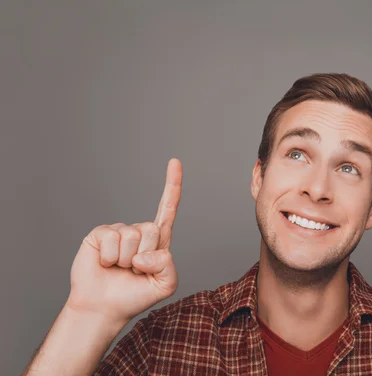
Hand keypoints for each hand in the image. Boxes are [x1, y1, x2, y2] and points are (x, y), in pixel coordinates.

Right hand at [66, 158, 182, 322]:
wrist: (104, 307)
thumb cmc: (135, 295)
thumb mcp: (164, 285)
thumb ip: (167, 267)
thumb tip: (143, 253)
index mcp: (158, 240)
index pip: (168, 208)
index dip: (172, 185)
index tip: (175, 162)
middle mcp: (139, 231)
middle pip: (152, 230)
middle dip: (144, 255)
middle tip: (133, 270)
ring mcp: (118, 231)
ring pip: (131, 237)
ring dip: (125, 260)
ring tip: (119, 268)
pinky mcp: (99, 234)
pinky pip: (111, 239)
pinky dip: (108, 257)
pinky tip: (104, 264)